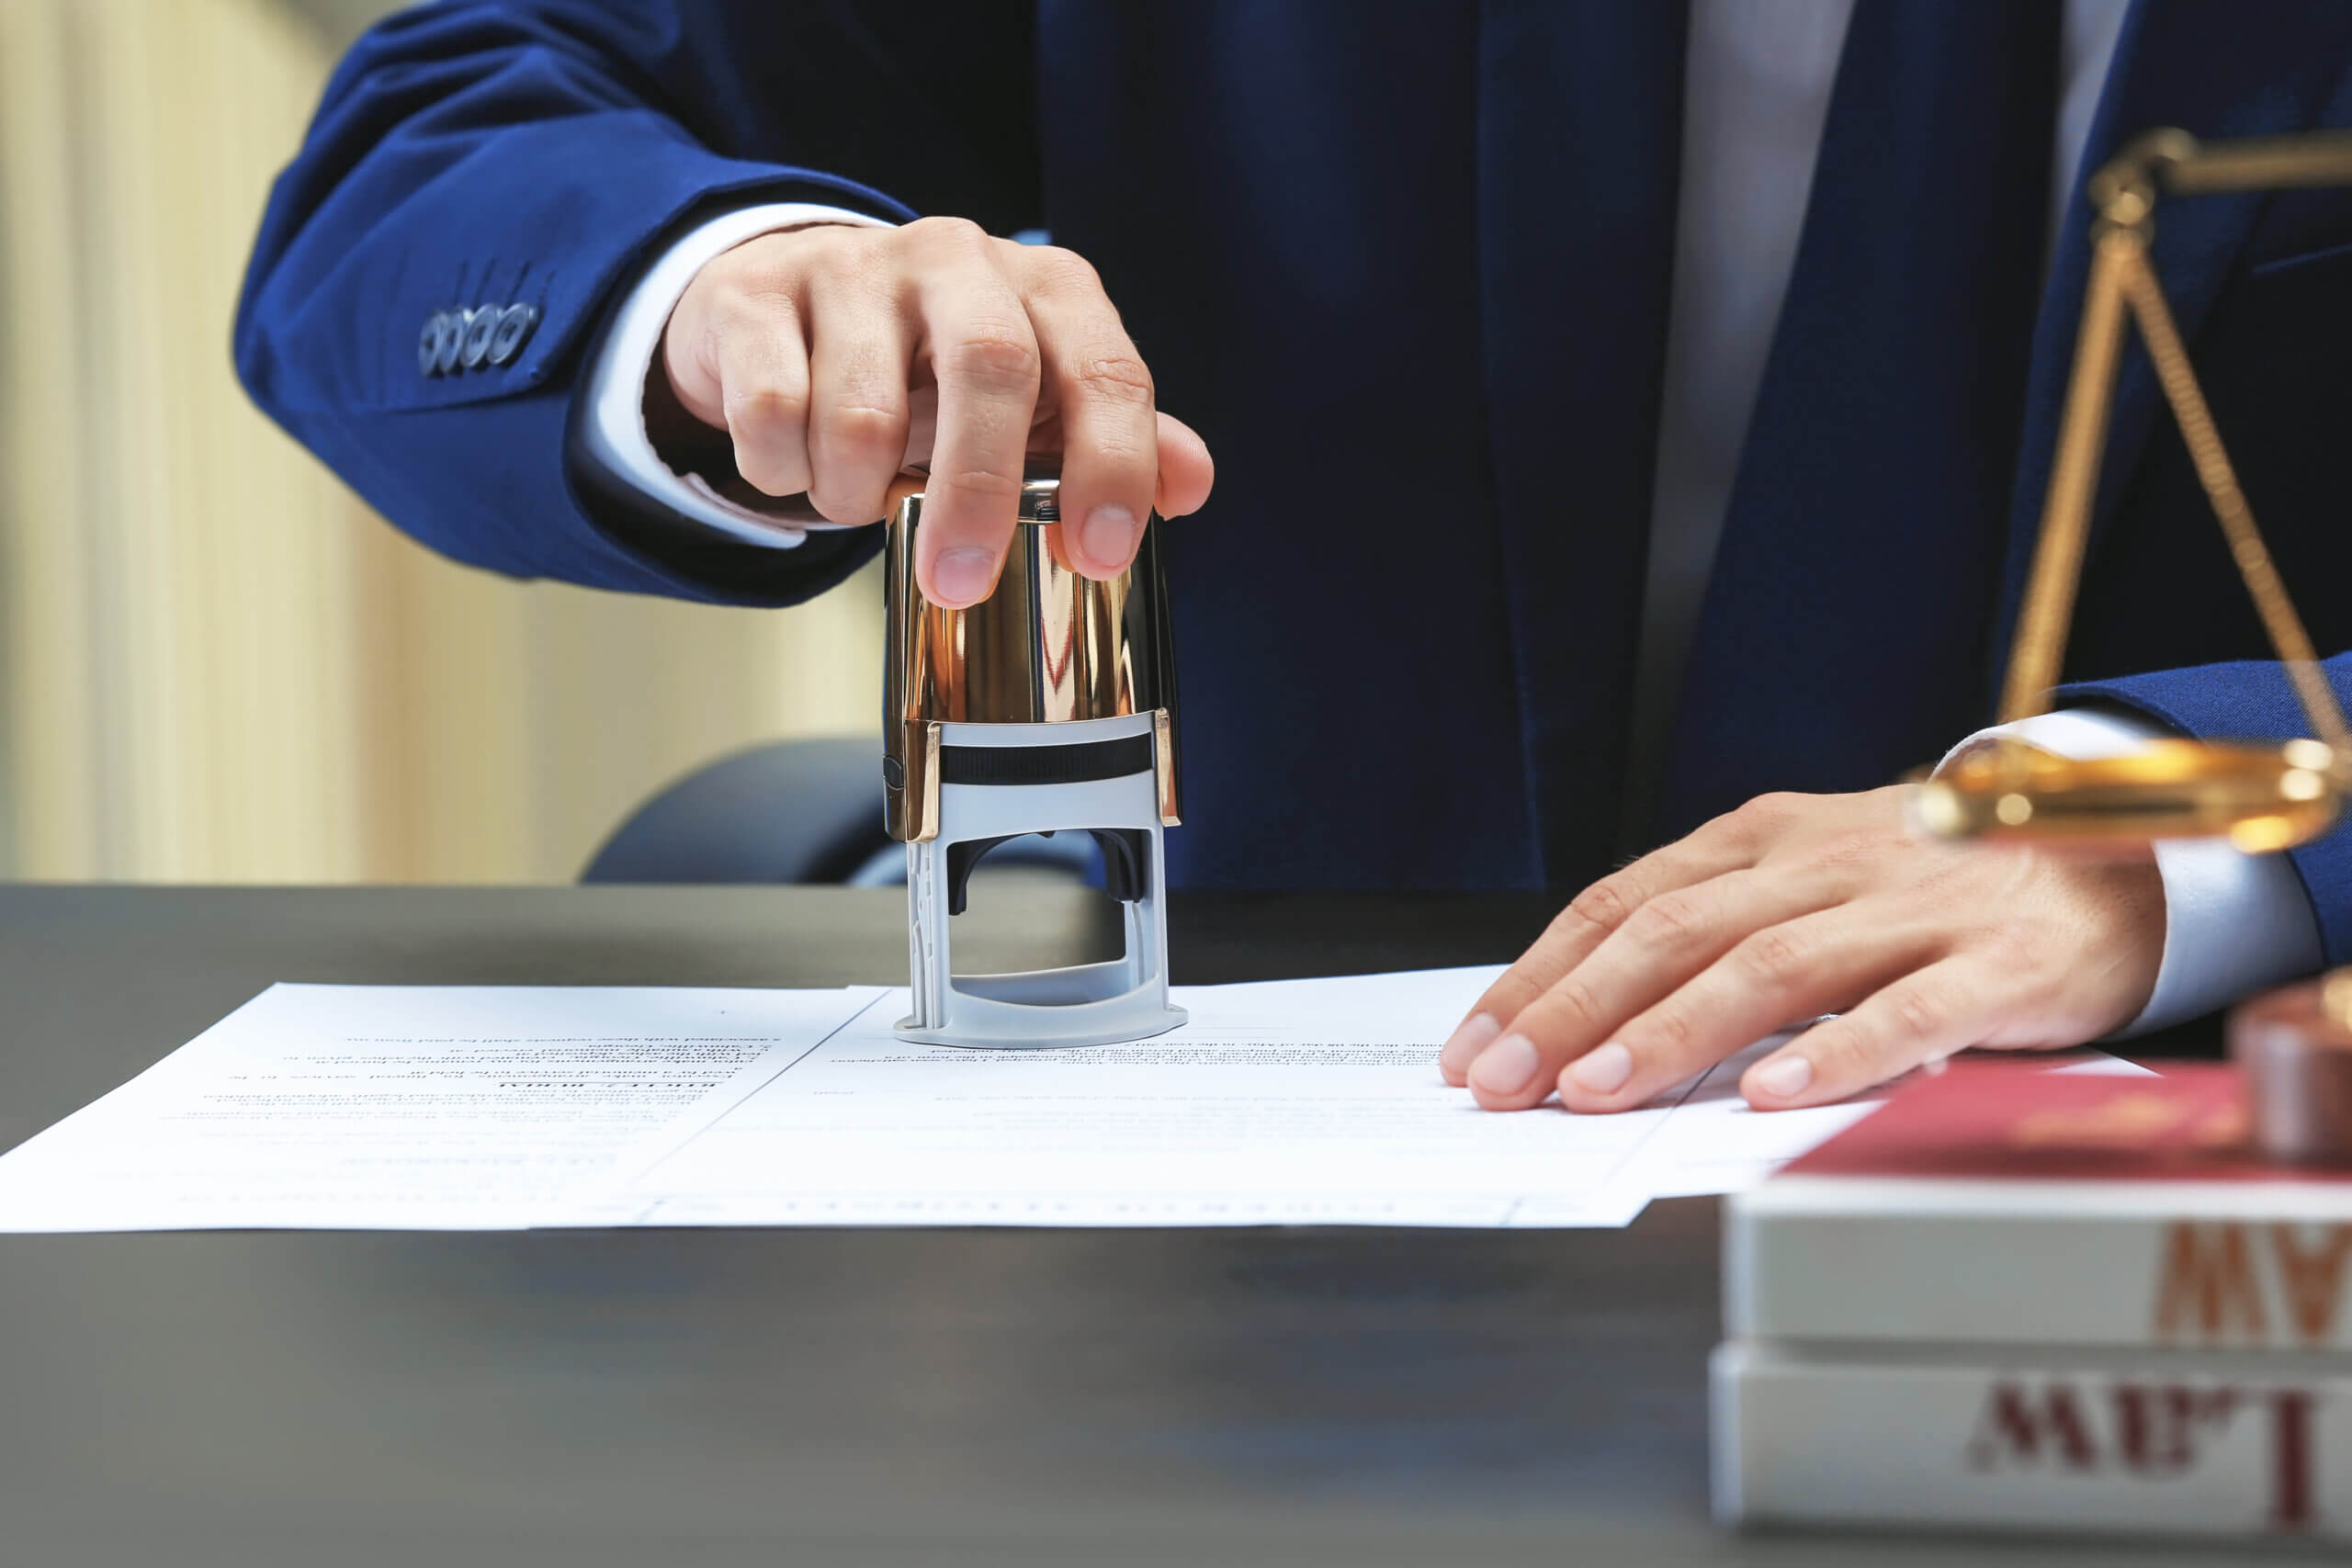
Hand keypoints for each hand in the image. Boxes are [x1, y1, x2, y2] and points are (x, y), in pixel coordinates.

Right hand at [661, 218, 1215, 605]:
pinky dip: (781, 468)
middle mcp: (958, 258)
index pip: (1105, 368)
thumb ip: (1113, 440)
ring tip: (858, 498)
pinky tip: (795, 459)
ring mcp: (853, 267)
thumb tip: (1189, 487)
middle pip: (992, 365)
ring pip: (860, 412)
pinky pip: (770, 411)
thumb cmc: (931, 369)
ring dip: (854, 493)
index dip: (1112, 463)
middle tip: (958, 581)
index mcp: (1046, 288)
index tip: (1099, 553)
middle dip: (980, 489)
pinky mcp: (756, 293)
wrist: (788, 301)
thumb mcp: (1035, 400)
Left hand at [1437, 786, 2165, 1112]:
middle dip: (1576, 1008)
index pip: (1625, 900)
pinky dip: (1837, 1051)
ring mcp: (1911, 909)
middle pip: (1676, 930)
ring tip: (1599, 1090)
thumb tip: (1578, 1026)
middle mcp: (1823, 862)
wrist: (2108, 858)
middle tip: (1505, 1080)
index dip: (1541, 973)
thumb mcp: (1805, 884)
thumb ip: (1711, 935)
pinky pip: (1909, 1011)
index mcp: (1763, 839)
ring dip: (1675, 1030)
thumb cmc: (1927, 891)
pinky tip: (1773, 1094)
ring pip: (1772, 964)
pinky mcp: (1998, 966)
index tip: (1472, 1046)